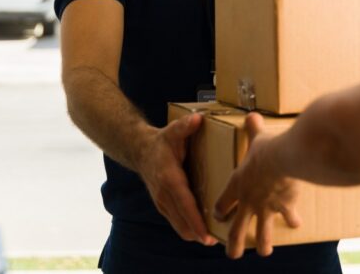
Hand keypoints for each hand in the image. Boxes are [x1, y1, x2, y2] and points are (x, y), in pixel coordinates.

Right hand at [135, 113, 216, 245]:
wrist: (141, 151)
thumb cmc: (162, 142)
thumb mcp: (173, 130)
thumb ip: (185, 126)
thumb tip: (198, 119)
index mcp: (170, 179)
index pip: (184, 204)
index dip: (195, 221)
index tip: (206, 234)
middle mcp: (164, 194)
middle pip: (182, 221)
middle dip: (198, 233)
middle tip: (218, 240)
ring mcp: (162, 202)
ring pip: (178, 225)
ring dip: (194, 233)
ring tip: (213, 238)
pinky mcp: (163, 205)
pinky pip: (176, 222)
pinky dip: (188, 228)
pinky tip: (202, 231)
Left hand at [214, 113, 301, 257]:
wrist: (284, 159)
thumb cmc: (266, 148)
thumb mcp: (257, 138)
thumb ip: (253, 129)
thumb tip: (252, 115)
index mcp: (237, 186)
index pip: (222, 204)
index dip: (220, 211)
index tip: (219, 216)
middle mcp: (249, 201)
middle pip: (237, 230)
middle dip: (233, 245)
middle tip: (232, 255)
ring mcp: (266, 207)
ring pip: (261, 233)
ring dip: (262, 244)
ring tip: (264, 252)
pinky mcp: (284, 207)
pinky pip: (289, 217)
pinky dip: (293, 221)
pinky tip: (295, 224)